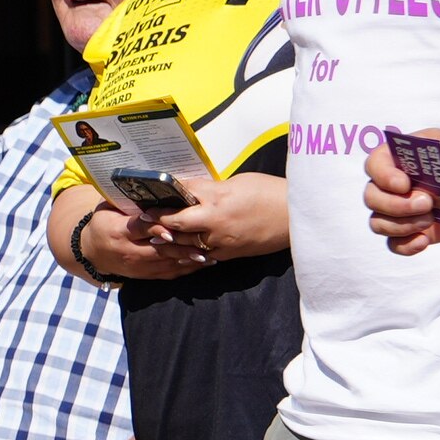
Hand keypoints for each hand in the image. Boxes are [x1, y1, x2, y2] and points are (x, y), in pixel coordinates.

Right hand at [67, 189, 196, 282]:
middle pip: (159, 249)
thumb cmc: (103, 223)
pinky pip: (168, 273)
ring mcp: (138, 266)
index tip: (172, 229)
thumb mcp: (107, 210)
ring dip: (188, 259)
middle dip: (182, 246)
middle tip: (203, 241)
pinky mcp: (145, 275)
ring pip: (167, 263)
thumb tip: (150, 190)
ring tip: (208, 253)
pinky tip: (201, 263)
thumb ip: (128, 204)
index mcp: (118, 231)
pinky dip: (186, 268)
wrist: (91, 252)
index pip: (140, 229)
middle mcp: (129, 252)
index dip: (157, 229)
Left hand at [145, 171, 289, 270]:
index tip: (147, 200)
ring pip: (186, 244)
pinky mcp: (230, 254)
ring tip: (154, 238)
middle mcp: (216, 221)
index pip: (181, 197)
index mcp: (217, 198)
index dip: (162, 199)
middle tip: (143, 221)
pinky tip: (180, 252)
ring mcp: (222, 241)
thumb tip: (190, 191)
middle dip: (158, 223)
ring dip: (169, 242)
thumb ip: (211, 189)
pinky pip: (203, 256)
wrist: (296, 216)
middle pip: (177, 224)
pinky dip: (189, 254)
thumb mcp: (237, 183)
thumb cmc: (269, 192)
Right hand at [361, 142, 439, 256]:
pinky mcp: (409, 232)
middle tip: (427, 203)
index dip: (383, 176)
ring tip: (431, 219)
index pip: (374, 165)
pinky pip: (394, 244)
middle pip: (371, 198)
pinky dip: (406, 245)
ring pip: (378, 223)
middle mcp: (389, 186)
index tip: (405, 184)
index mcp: (397, 159)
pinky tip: (424, 240)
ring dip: (402, 225)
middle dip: (396, 205)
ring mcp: (396, 211)